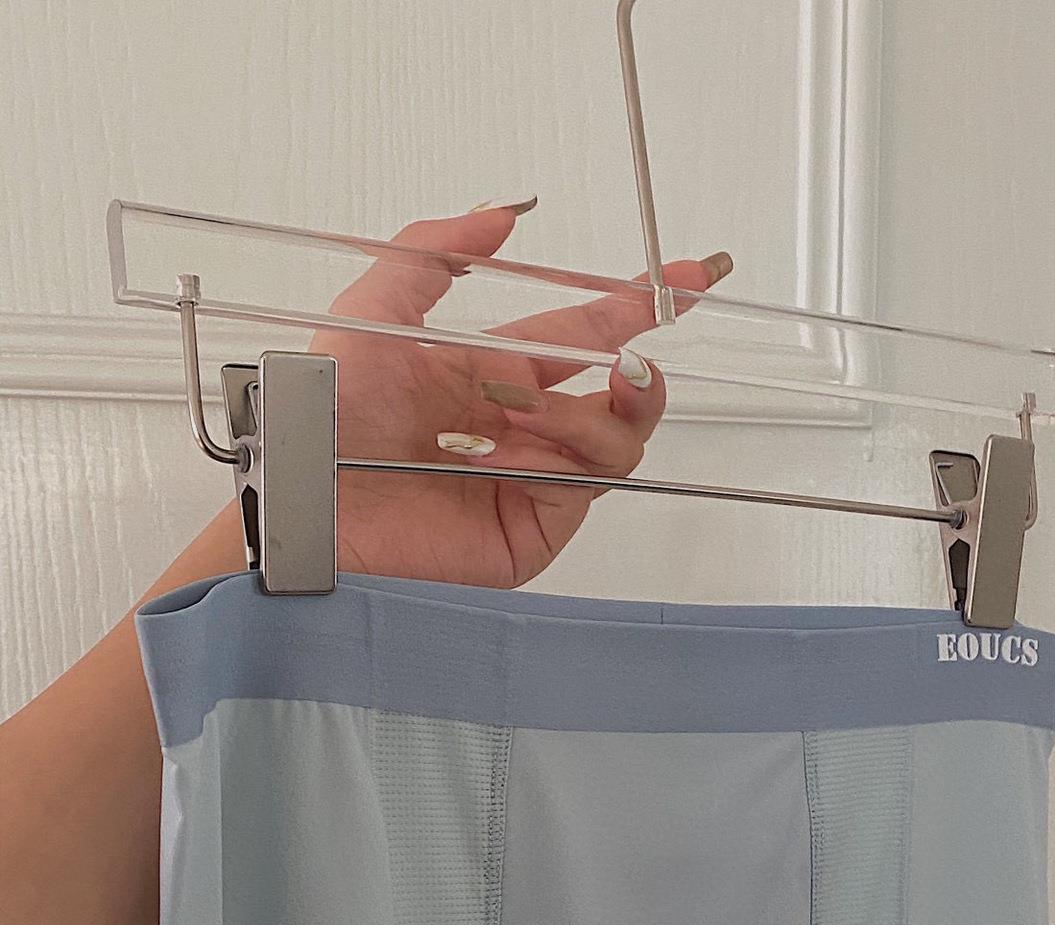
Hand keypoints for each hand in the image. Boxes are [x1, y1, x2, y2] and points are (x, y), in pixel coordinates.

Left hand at [306, 202, 730, 586]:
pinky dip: (558, 457)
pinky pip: (584, 484)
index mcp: (487, 372)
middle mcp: (517, 426)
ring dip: (585, 414)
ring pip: (615, 439)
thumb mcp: (372, 308)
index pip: (581, 334)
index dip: (636, 307)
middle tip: (630, 357)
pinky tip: (507, 451)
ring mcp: (530, 480)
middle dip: (636, 369)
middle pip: (617, 393)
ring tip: (523, 409)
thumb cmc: (324, 422)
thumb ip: (434, 251)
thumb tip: (499, 212)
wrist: (310, 507)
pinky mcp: (534, 528)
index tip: (689, 277)